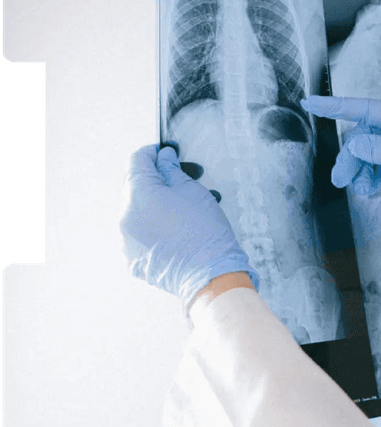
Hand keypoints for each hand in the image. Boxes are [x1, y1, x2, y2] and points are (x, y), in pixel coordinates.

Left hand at [120, 144, 258, 311]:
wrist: (210, 273)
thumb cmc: (205, 231)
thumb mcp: (192, 191)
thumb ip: (172, 170)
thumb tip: (163, 159)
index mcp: (138, 194)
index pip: (138, 161)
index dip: (154, 153)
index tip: (165, 152)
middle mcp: (125, 216)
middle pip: (136, 187)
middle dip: (159, 180)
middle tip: (184, 180)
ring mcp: (126, 239)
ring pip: (138, 211)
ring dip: (157, 204)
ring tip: (186, 208)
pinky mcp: (132, 258)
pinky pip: (139, 234)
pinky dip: (154, 228)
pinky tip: (178, 230)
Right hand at [301, 96, 380, 219]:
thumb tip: (356, 145)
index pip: (366, 108)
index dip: (336, 106)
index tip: (310, 102)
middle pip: (365, 135)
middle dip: (351, 157)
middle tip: (341, 181)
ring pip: (371, 150)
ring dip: (362, 168)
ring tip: (360, 189)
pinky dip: (374, 174)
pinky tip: (372, 188)